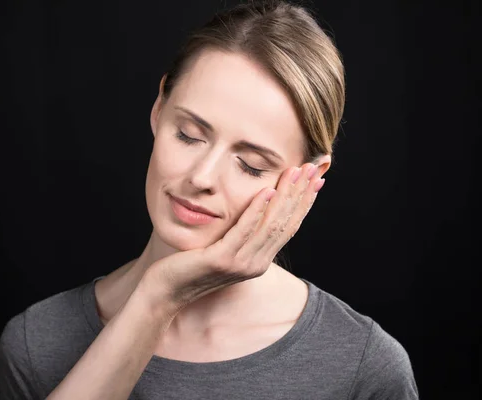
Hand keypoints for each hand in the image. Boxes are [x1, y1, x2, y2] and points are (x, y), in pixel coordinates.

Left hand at [143, 163, 325, 311]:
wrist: (166, 291)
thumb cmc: (190, 266)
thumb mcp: (224, 249)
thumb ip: (242, 234)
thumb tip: (256, 209)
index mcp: (259, 260)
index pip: (289, 227)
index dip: (304, 202)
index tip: (315, 179)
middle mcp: (256, 264)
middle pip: (285, 223)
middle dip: (300, 193)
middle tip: (311, 168)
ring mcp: (240, 264)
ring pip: (270, 225)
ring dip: (285, 196)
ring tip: (294, 173)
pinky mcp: (222, 260)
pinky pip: (244, 231)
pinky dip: (257, 210)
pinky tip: (266, 190)